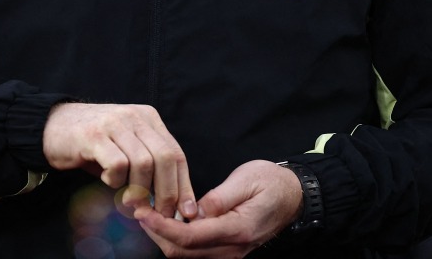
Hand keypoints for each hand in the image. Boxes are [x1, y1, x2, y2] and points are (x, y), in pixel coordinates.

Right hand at [42, 102, 196, 217]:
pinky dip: (115, 181)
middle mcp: (135, 117)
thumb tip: (171, 203)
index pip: (176, 154)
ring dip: (138, 189)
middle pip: (165, 158)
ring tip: (127, 200)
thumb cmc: (93, 144)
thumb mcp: (126, 148)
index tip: (185, 211)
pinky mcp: (94, 136)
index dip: (183, 185)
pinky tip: (107, 179)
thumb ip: (148, 167)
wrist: (52, 125)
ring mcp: (115, 124)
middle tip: (158, 213)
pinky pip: (117, 165)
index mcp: (148, 118)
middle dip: (165, 192)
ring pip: (143, 163)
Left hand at [135, 159, 302, 257]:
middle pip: (183, 252)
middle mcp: (232, 248)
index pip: (190, 237)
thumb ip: (219, 198)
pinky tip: (166, 221)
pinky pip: (195, 252)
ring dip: (164, 237)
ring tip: (147, 214)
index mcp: (237, 229)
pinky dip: (176, 239)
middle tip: (138, 209)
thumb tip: (194, 211)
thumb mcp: (246, 179)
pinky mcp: (226, 250)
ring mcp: (229, 253)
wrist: (294, 197)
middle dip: (156, 233)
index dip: (162, 227)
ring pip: (187, 255)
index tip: (142, 213)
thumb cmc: (271, 183)